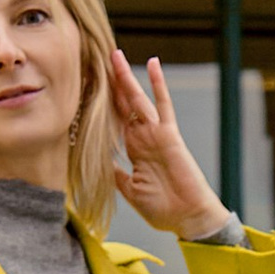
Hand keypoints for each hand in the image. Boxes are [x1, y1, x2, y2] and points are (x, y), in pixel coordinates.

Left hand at [109, 48, 229, 239]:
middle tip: (96, 61)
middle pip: (122, 104)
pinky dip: (158, 84)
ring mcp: (156, 133)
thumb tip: (97, 161)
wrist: (188, 218)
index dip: (101, 104)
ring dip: (126, 77)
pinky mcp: (169, 134)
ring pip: (137, 99)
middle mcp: (143, 137)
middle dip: (110, 84)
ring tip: (115, 55)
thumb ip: (115, 173)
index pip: (114, 120)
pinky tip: (153, 63)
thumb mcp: (130, 190)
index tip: (87, 87)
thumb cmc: (163, 209)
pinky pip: (163, 104)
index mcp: (134, 150)